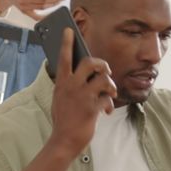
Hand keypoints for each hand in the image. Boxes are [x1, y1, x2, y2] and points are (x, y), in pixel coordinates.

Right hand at [48, 27, 116, 155]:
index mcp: (61, 83)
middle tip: (106, 71)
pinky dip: (110, 104)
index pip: (64, 58)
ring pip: (103, 79)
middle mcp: (71, 86)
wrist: (64, 140)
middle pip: (89, 62)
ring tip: (110, 92)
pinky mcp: (92, 107)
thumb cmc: (63, 118)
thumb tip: (81, 74)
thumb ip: (69, 85)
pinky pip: (107, 98)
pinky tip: (107, 110)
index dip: (66, 43)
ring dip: (110, 85)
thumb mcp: (60, 98)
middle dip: (102, 64)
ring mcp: (82, 96)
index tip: (69, 30)